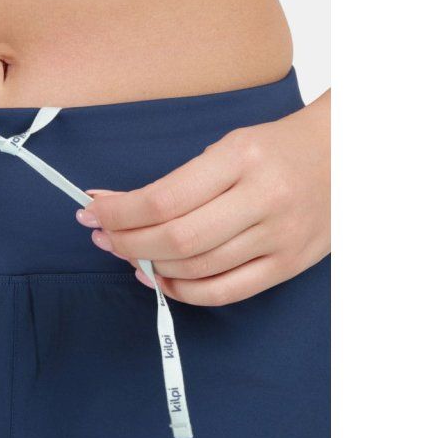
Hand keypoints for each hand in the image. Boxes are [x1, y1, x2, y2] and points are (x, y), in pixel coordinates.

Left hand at [78, 93, 329, 305]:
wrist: (347, 154)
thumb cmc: (278, 147)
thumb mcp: (229, 145)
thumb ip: (181, 180)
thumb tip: (118, 207)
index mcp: (241, 158)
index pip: (164, 198)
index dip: (118, 211)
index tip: (91, 210)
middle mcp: (262, 198)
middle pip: (176, 238)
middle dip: (126, 241)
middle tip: (102, 237)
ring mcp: (279, 236)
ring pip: (197, 269)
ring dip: (149, 266)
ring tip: (127, 254)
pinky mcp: (289, 265)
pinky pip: (226, 292)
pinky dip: (184, 292)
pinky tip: (161, 278)